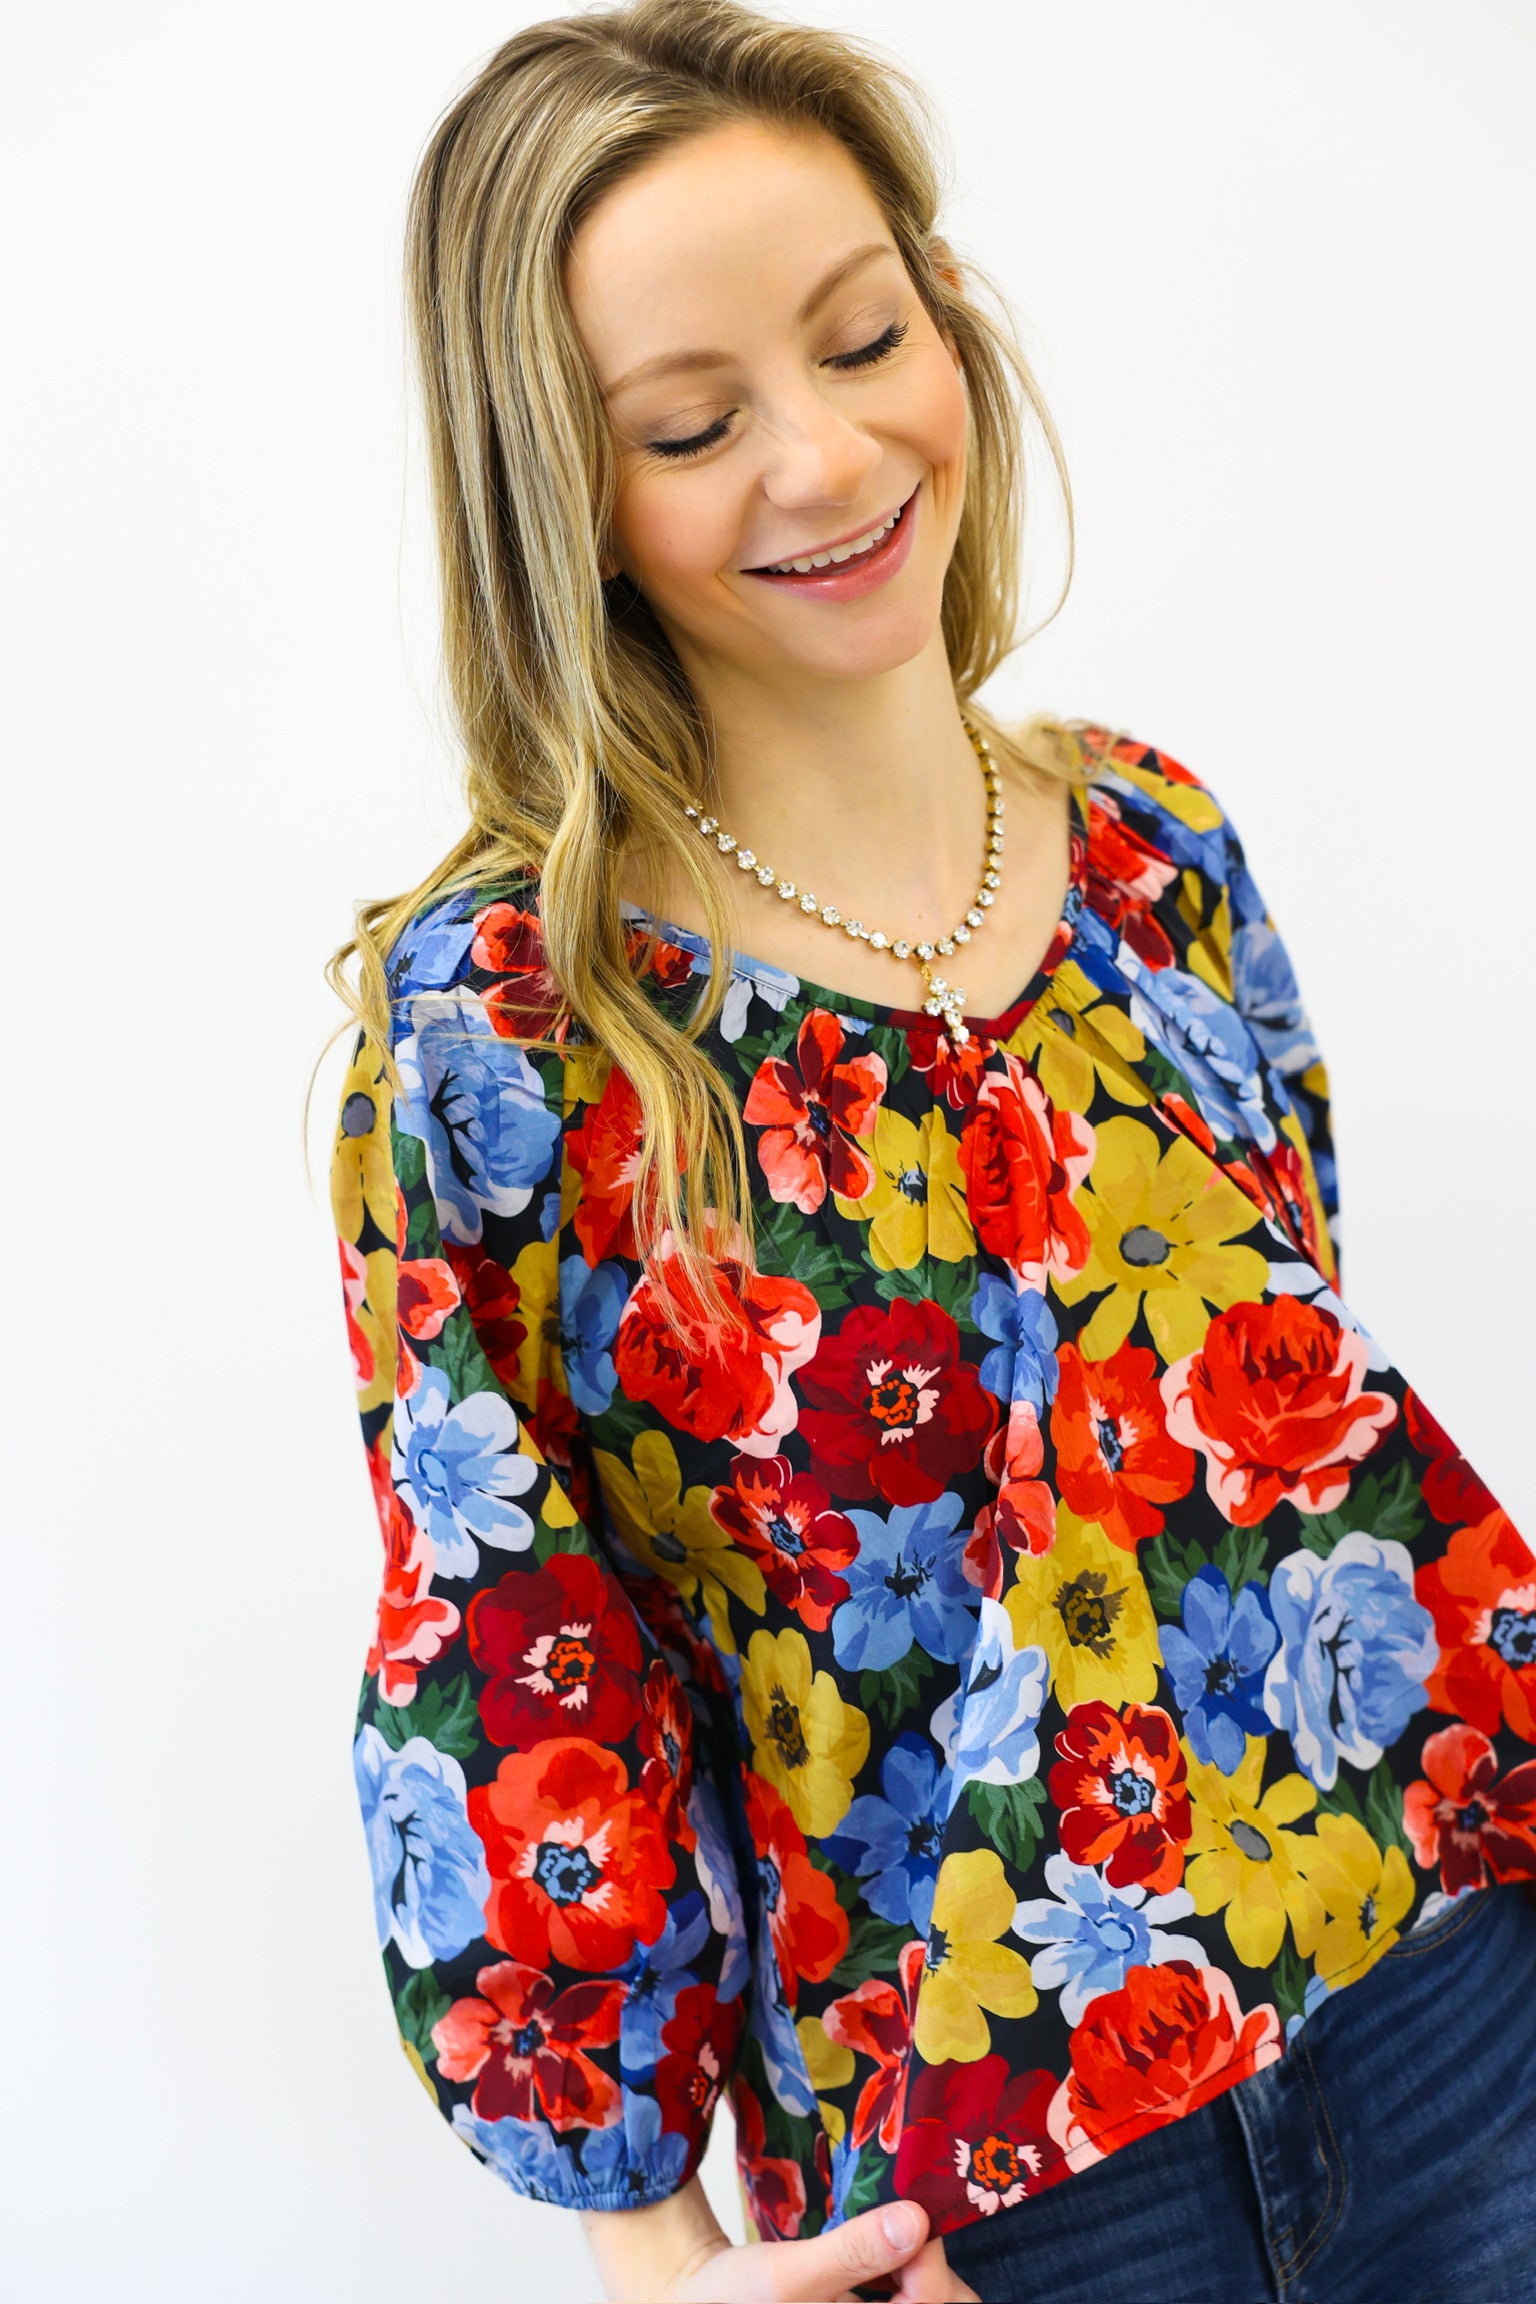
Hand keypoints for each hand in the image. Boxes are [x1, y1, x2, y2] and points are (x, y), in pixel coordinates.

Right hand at [582, 2175, 978, 2301]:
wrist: (694, 2302)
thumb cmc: (733, 2299)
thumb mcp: (787, 2274)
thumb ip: (852, 2252)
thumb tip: (916, 2220)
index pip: (931, 2303)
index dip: (930, 2262)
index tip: (910, 2214)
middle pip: (939, 2303)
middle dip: (933, 2265)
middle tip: (910, 2218)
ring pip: (924, 2299)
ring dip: (920, 2267)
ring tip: (898, 2231)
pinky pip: (900, 2297)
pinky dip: (902, 2272)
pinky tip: (882, 2249)